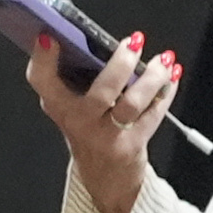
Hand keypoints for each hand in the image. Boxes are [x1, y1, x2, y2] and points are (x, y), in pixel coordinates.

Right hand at [24, 28, 183, 212]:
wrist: (104, 176)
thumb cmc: (89, 128)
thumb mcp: (72, 105)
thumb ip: (77, 76)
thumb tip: (97, 40)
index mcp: (59, 106)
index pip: (41, 81)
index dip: (42, 59)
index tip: (50, 36)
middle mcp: (79, 123)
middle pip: (102, 92)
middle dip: (121, 63)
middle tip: (134, 42)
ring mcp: (105, 137)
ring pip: (133, 104)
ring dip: (153, 78)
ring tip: (163, 60)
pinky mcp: (131, 146)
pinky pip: (153, 115)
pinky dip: (166, 92)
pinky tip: (171, 76)